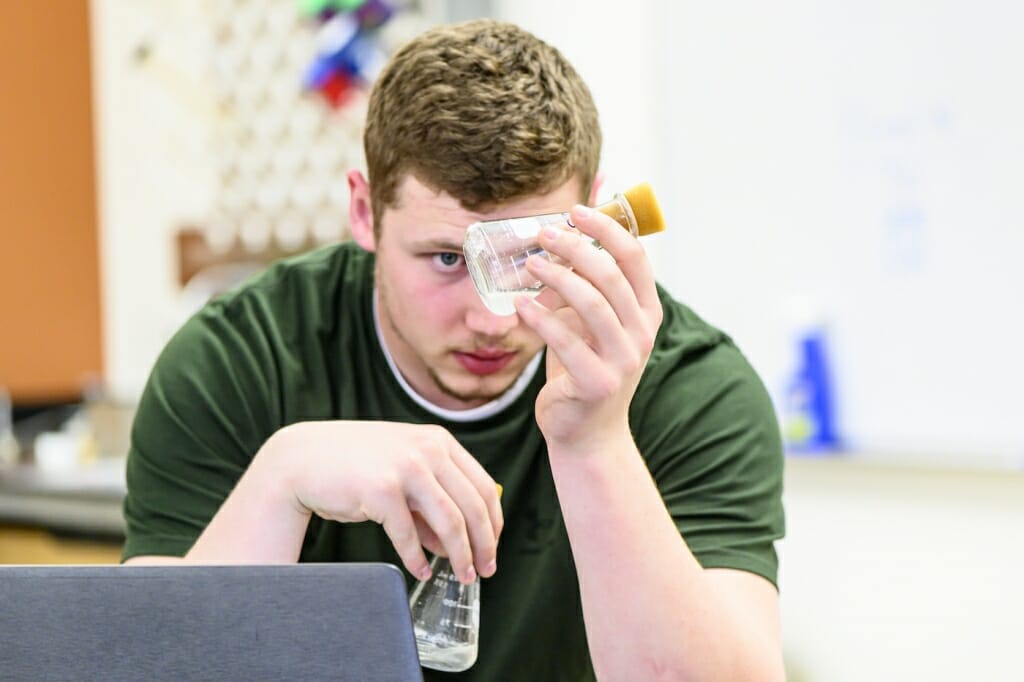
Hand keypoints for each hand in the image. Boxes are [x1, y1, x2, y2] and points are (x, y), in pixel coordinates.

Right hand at [268, 420, 502, 582]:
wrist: (303, 458)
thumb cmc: (355, 466)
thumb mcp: (402, 474)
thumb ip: (430, 504)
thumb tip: (454, 545)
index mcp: (438, 441)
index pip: (483, 485)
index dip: (493, 521)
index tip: (492, 547)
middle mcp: (428, 450)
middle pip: (473, 506)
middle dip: (483, 544)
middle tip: (484, 570)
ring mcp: (405, 467)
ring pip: (450, 521)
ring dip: (460, 555)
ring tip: (461, 576)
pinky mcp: (381, 490)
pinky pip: (409, 534)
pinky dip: (417, 558)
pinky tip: (421, 571)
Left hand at [513, 204, 662, 452]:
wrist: (587, 432)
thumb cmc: (584, 367)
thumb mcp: (590, 322)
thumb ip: (585, 286)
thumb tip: (561, 236)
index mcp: (646, 312)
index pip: (635, 258)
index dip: (607, 229)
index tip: (575, 211)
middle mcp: (642, 334)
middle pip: (611, 275)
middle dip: (575, 247)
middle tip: (543, 235)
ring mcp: (623, 360)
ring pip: (591, 304)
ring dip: (556, 277)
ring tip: (529, 265)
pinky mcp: (598, 384)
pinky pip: (566, 341)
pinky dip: (539, 318)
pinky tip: (520, 305)